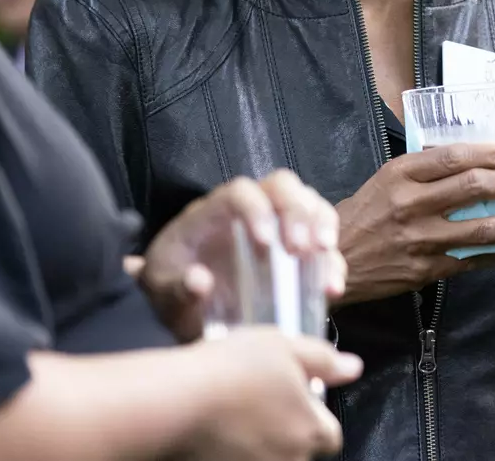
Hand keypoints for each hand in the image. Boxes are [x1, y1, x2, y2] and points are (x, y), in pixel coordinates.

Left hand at [143, 169, 348, 340]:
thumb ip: (176, 288)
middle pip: (284, 187)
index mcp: (215, 211)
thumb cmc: (171, 287)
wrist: (182, 307)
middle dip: (298, 213)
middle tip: (301, 249)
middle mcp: (252, 210)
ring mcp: (279, 229)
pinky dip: (332, 263)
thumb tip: (200, 282)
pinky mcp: (297, 254)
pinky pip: (324, 247)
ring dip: (324, 227)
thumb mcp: (162, 290)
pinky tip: (331, 288)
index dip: (257, 210)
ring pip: (311, 205)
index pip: (241, 191)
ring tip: (323, 258)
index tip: (264, 245)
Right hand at [182, 329, 361, 460]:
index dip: (315, 416)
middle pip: (299, 450)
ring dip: (260, 442)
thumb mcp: (285, 347)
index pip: (330, 436)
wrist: (174, 401)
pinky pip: (239, 460)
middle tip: (259, 402)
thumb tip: (355, 368)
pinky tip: (216, 432)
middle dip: (287, 430)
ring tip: (234, 415)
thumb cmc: (235, 368)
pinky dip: (233, 451)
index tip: (293, 398)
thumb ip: (324, 361)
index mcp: (312, 432)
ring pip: (269, 456)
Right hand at [337, 143, 494, 304]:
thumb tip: (468, 158)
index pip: (455, 157)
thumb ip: (422, 167)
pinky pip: (471, 260)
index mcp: (400, 174)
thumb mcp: (384, 180)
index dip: (493, 154)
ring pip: (480, 227)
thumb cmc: (360, 216)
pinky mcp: (424, 269)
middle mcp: (410, 204)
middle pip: (473, 187)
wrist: (332, 261)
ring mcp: (419, 239)